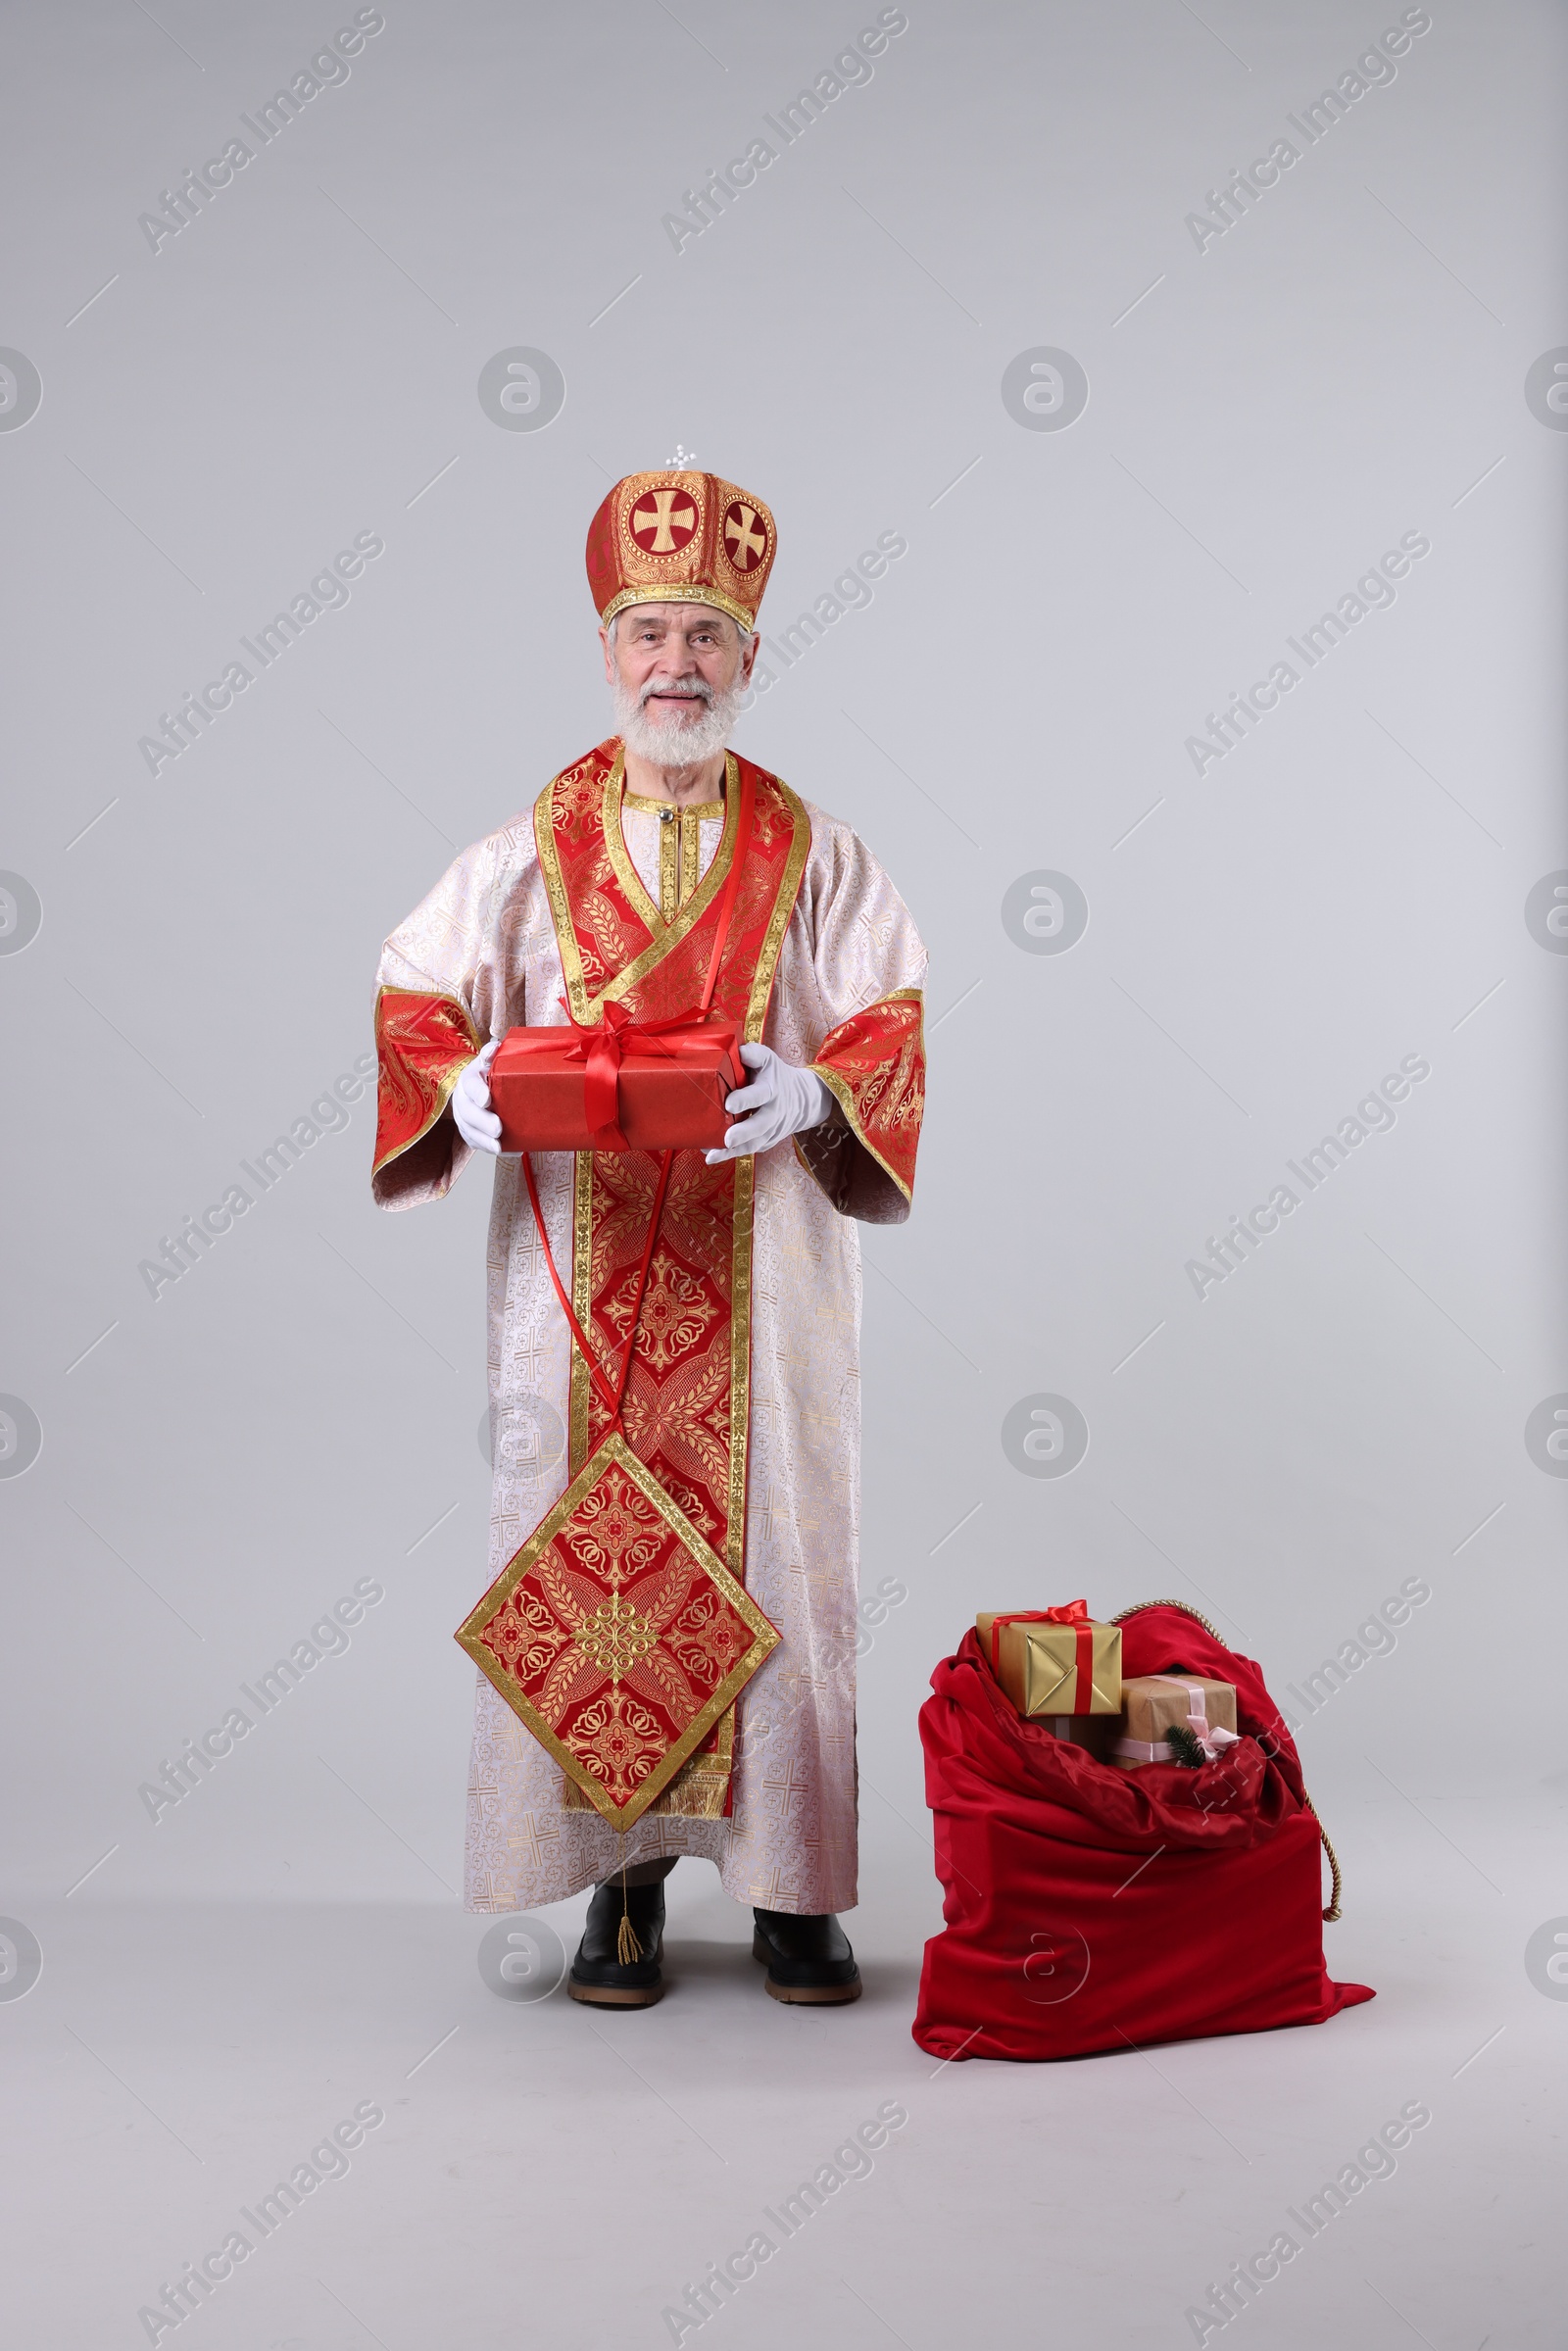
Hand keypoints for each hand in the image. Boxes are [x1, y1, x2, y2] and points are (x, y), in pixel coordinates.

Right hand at [452, 1039, 500, 1154]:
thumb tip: (496, 1046)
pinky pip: (476, 1144)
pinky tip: (507, 1152)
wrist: (476, 1087)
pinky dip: (490, 1149)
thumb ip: (491, 1053)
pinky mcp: (469, 1133)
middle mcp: (462, 1100)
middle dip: (482, 1122)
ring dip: (484, 1141)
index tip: (487, 1099)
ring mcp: (463, 1119)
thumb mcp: (488, 1061)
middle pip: (468, 1113)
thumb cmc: (487, 1074)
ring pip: (470, 1132)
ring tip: (499, 1147)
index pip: (470, 1084)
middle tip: (498, 1129)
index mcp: (468, 1079)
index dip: (477, 1092)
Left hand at [705, 1042, 834, 1164]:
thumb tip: (738, 1051)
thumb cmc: (775, 1075)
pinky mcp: (765, 1142)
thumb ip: (754, 1054)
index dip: (746, 1099)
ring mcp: (770, 1130)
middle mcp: (773, 1112)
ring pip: (754, 1143)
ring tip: (712, 1154)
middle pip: (760, 1124)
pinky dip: (730, 1155)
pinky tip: (712, 1156)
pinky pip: (748, 1150)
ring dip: (733, 1151)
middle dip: (744, 1132)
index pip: (760, 1094)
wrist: (802, 1099)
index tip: (729, 1104)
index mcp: (772, 1089)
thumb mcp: (769, 1060)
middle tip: (728, 1139)